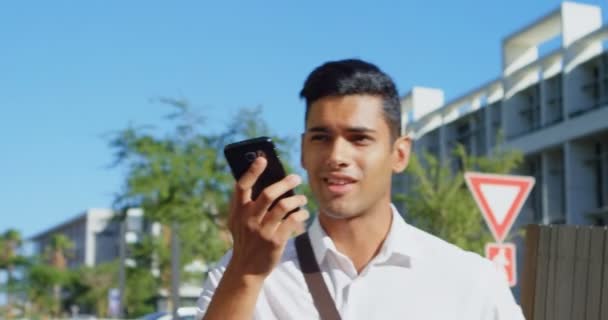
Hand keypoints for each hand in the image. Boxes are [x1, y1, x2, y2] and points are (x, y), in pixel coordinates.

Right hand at [227, 156, 308, 280]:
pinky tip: (304, 213)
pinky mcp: (275, 241)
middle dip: (285, 182)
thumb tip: (268, 180)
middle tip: (295, 177)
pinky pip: (293, 221)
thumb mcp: (238, 221)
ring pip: (283, 206)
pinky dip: (301, 214)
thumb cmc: (246, 239)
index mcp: (238, 211)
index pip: (242, 186)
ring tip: (302, 197)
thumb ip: (247, 204)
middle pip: (268, 194)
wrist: (246, 269)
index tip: (262, 159)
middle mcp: (248, 219)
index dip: (252, 171)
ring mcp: (262, 231)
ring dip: (297, 199)